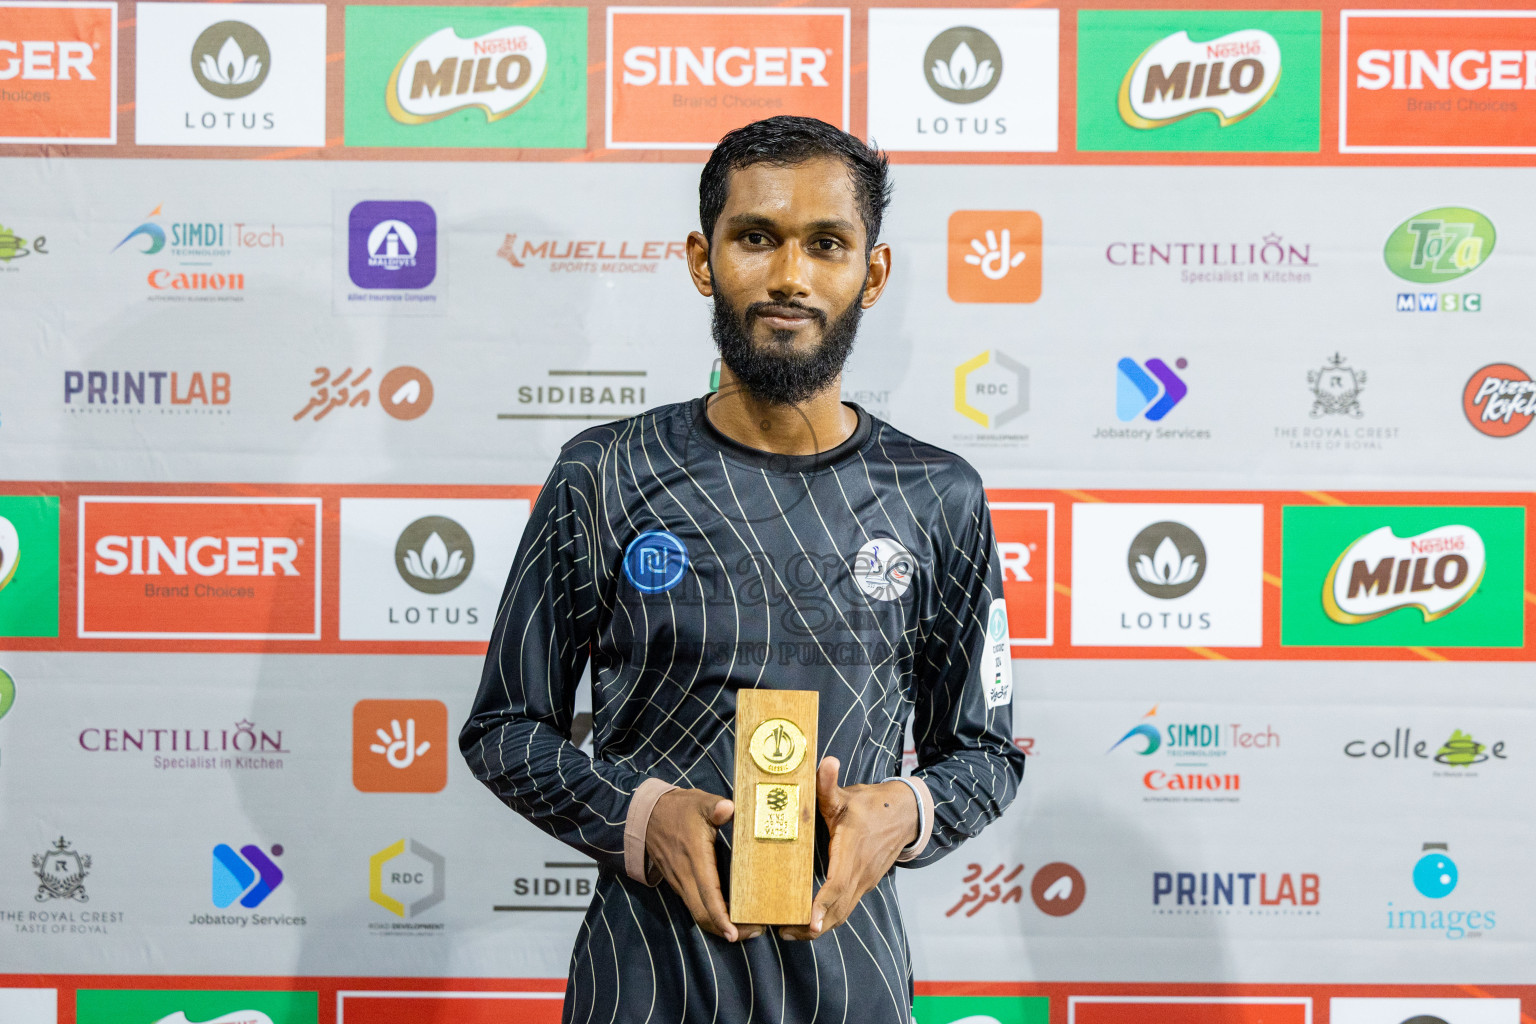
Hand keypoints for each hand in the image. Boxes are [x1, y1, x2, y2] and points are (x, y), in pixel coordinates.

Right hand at [644, 788, 763, 941]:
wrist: (647, 816)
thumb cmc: (678, 809)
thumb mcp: (698, 802)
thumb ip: (714, 806)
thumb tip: (728, 808)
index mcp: (695, 857)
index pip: (708, 894)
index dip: (721, 916)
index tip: (734, 933)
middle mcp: (685, 876)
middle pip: (703, 914)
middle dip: (726, 929)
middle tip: (754, 932)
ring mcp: (680, 882)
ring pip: (698, 913)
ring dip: (719, 925)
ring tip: (747, 928)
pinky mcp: (679, 884)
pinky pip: (695, 906)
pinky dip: (711, 915)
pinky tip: (730, 914)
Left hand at [779, 756, 917, 940]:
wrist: (906, 814)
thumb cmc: (871, 804)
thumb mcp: (846, 795)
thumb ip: (829, 784)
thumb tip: (825, 761)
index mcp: (853, 851)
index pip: (837, 884)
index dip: (821, 904)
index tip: (807, 921)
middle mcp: (861, 872)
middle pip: (838, 909)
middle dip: (813, 925)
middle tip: (785, 933)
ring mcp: (865, 881)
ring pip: (843, 912)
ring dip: (820, 926)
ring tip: (791, 932)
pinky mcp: (866, 883)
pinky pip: (847, 906)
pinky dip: (830, 917)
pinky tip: (811, 921)